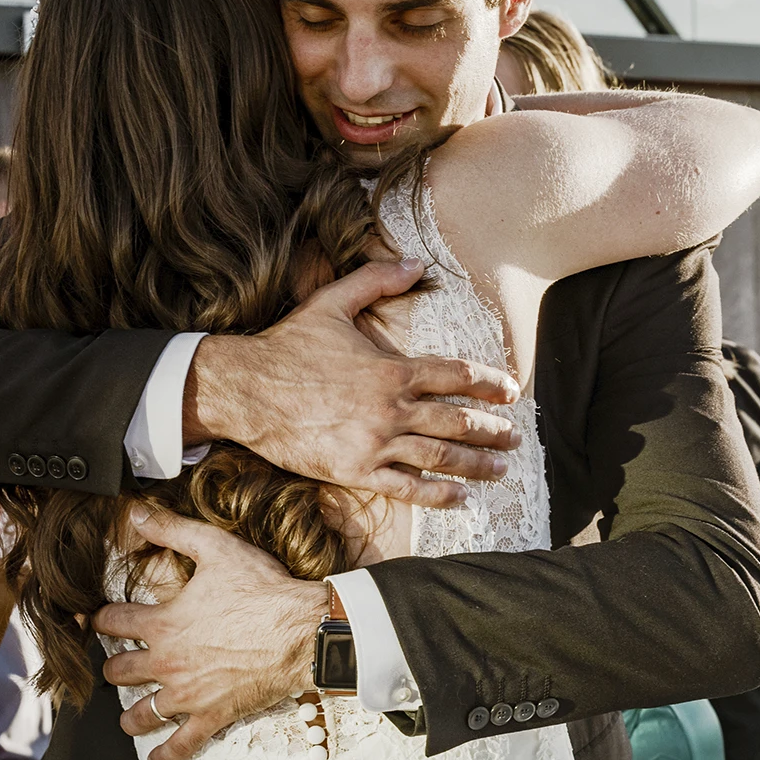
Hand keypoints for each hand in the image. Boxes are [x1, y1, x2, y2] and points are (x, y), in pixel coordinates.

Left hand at [94, 505, 327, 759]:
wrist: (302, 631)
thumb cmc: (262, 590)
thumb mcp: (216, 548)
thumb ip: (173, 529)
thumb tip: (136, 512)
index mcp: (162, 623)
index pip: (112, 622)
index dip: (101, 619)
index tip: (99, 620)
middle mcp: (166, 663)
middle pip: (118, 672)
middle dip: (114, 668)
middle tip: (117, 667)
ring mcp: (188, 694)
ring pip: (140, 714)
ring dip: (130, 715)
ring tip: (128, 715)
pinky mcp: (213, 716)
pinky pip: (181, 745)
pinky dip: (166, 756)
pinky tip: (157, 759)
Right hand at [186, 258, 520, 506]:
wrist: (244, 389)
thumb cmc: (288, 345)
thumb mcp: (331, 301)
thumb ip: (376, 279)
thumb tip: (415, 262)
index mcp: (391, 369)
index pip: (456, 376)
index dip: (489, 384)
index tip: (511, 392)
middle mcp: (390, 409)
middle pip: (457, 422)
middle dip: (493, 431)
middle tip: (515, 438)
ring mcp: (374, 443)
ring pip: (439, 457)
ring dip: (476, 465)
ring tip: (500, 470)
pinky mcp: (354, 471)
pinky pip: (405, 488)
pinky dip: (436, 494)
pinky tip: (458, 497)